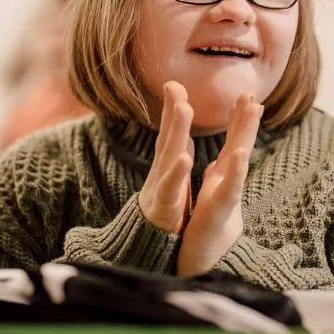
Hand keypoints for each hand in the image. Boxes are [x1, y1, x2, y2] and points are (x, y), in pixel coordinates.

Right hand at [138, 81, 193, 234]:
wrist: (148, 249)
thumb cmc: (164, 211)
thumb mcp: (172, 177)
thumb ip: (177, 150)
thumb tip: (181, 129)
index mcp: (168, 166)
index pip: (171, 133)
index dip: (173, 109)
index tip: (174, 83)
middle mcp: (161, 173)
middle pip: (167, 138)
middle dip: (172, 112)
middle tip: (175, 87)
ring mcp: (160, 189)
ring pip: (168, 157)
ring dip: (175, 131)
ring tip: (183, 107)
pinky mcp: (163, 209)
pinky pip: (170, 190)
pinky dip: (176, 174)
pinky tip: (185, 158)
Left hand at [176, 93, 262, 276]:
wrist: (204, 266)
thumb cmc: (210, 232)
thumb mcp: (214, 195)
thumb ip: (222, 173)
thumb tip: (232, 152)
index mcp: (223, 178)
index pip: (234, 142)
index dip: (241, 119)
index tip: (248, 94)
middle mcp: (228, 185)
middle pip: (241, 146)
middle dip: (248, 120)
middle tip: (255, 94)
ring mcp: (227, 199)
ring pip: (238, 164)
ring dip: (245, 136)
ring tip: (252, 111)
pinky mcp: (219, 216)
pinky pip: (228, 192)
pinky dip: (234, 172)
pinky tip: (238, 154)